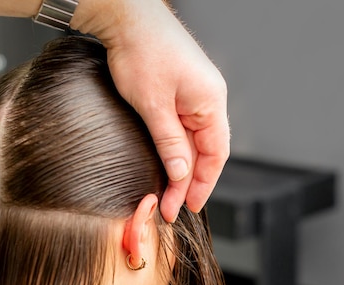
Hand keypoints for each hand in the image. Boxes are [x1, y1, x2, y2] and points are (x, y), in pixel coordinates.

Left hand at [73, 0, 229, 221]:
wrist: (126, 18)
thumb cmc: (142, 52)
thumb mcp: (153, 104)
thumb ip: (169, 142)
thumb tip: (181, 173)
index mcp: (210, 102)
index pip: (216, 154)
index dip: (204, 184)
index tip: (189, 206)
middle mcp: (209, 100)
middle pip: (206, 151)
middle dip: (190, 182)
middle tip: (172, 207)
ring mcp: (195, 95)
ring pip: (194, 142)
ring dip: (182, 168)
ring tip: (168, 193)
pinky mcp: (181, 92)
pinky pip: (184, 129)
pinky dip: (176, 150)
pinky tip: (167, 165)